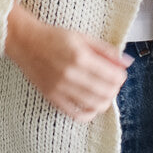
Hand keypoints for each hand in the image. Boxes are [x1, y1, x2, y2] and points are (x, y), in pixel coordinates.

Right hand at [5, 2, 132, 121]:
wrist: (25, 42)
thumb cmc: (53, 37)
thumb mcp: (82, 37)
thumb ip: (105, 50)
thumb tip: (127, 62)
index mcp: (80, 56)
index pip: (112, 76)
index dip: (121, 76)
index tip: (120, 73)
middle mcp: (71, 74)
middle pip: (106, 92)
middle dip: (115, 89)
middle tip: (113, 83)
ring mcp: (61, 88)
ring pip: (94, 105)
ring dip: (105, 101)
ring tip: (104, 93)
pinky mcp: (52, 97)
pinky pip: (76, 115)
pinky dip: (89, 113)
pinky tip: (91, 105)